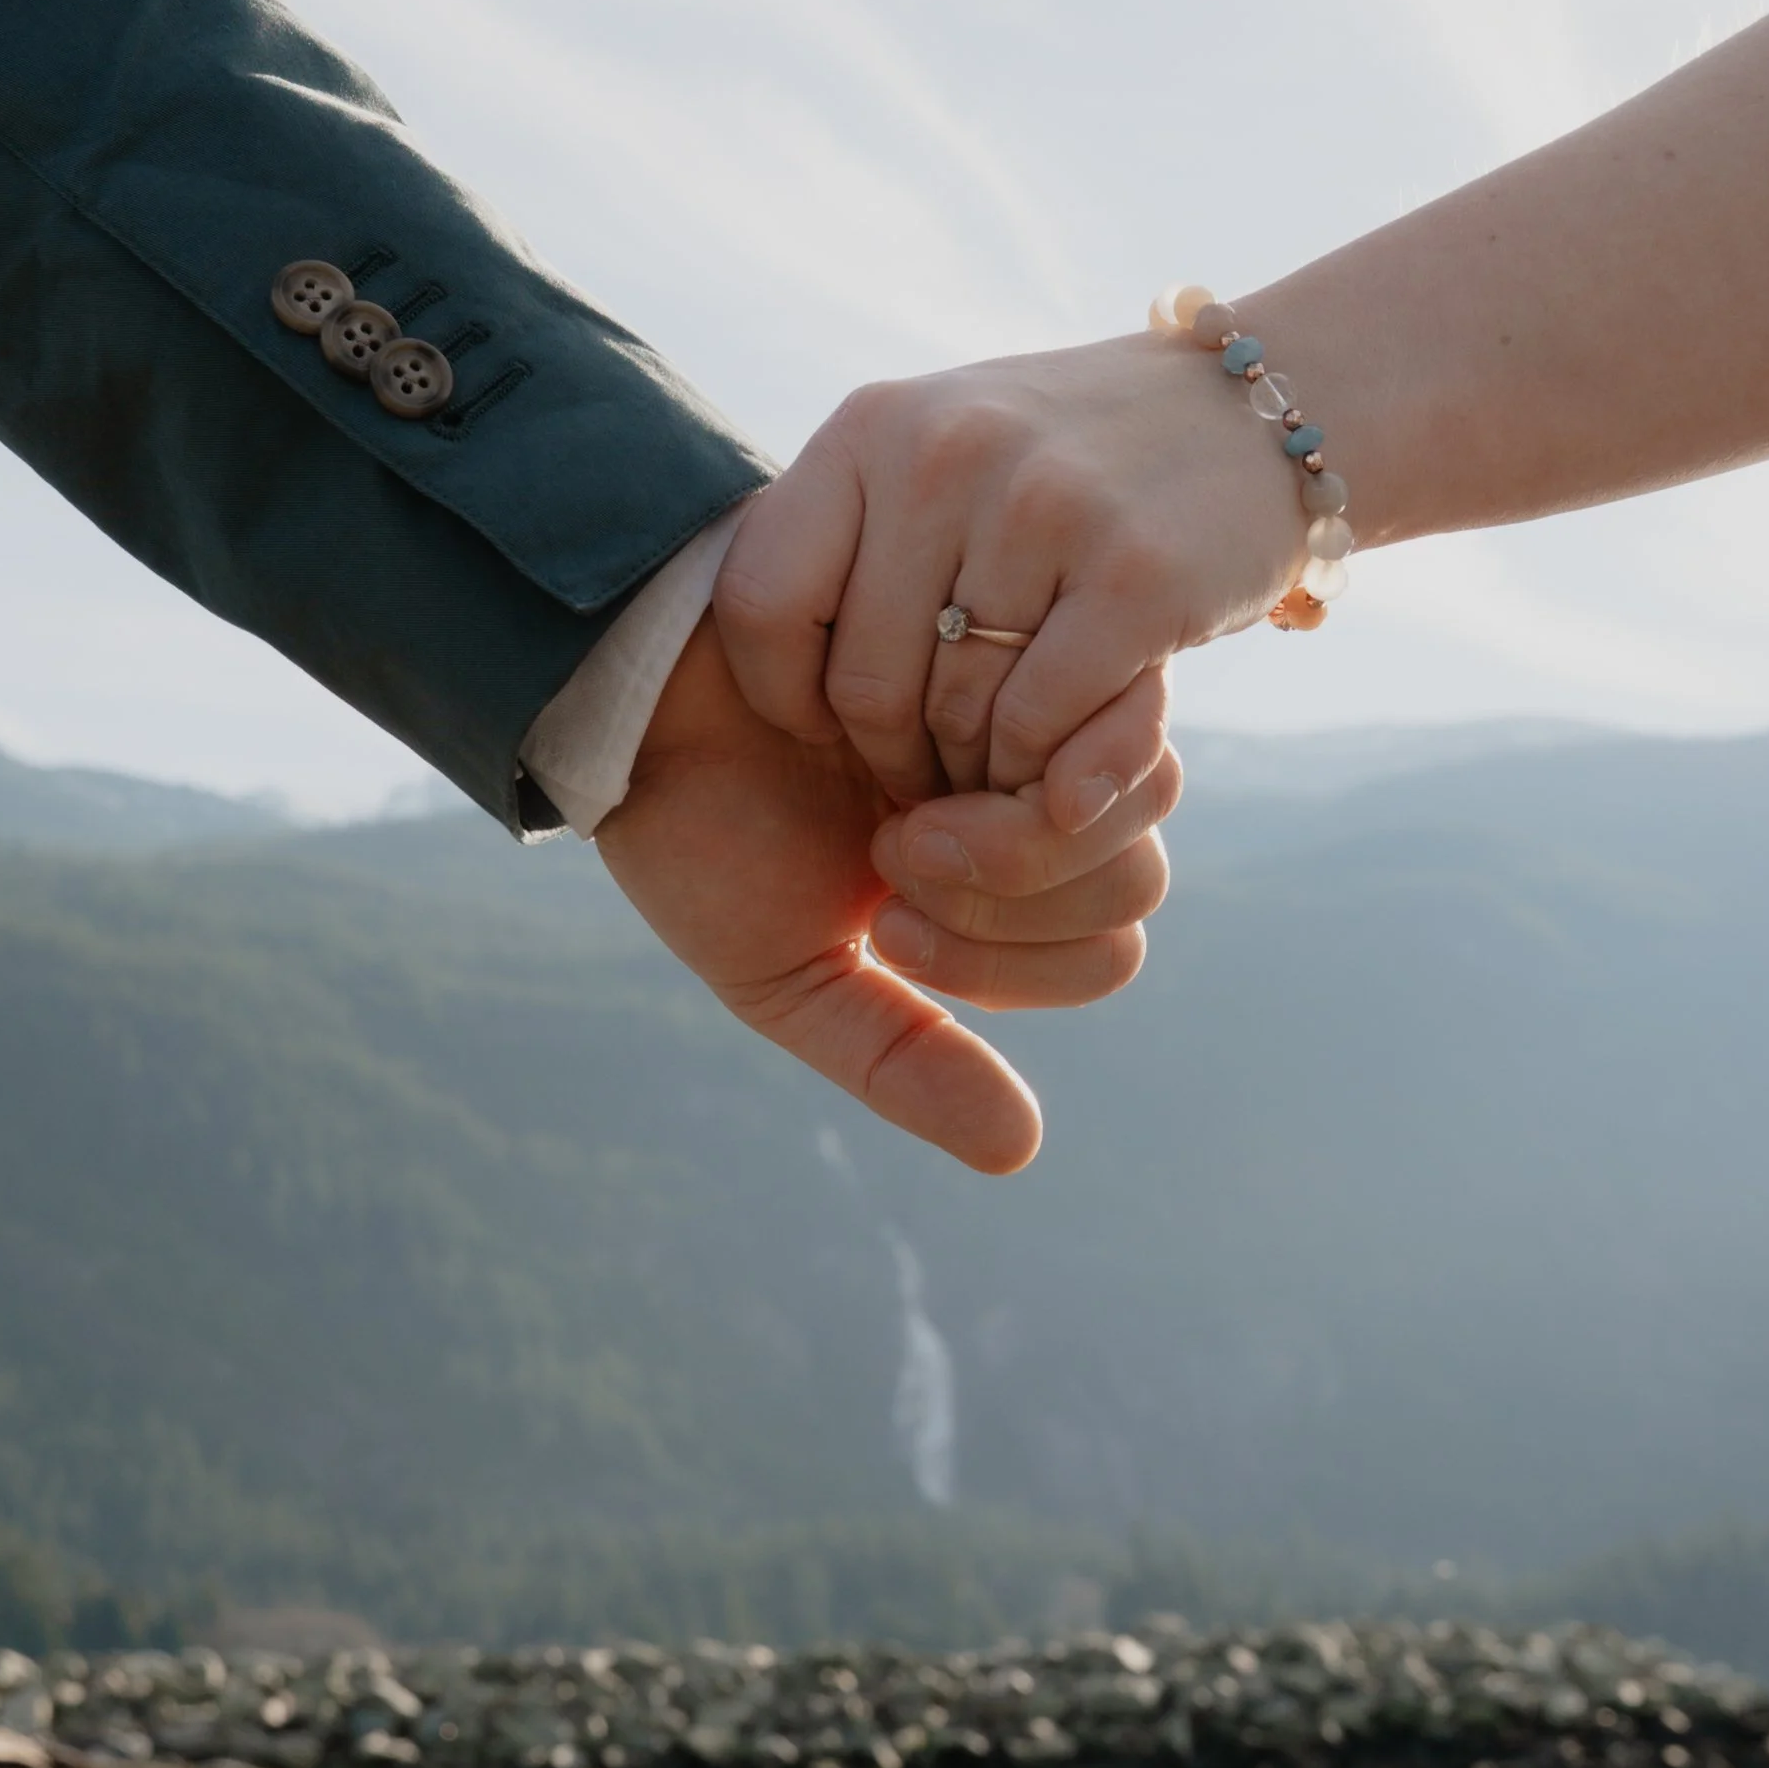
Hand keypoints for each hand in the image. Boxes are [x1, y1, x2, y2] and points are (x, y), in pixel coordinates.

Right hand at [595, 614, 1176, 1174]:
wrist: (631, 700)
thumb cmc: (705, 839)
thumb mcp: (796, 980)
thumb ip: (904, 1061)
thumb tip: (1018, 1151)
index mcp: (1009, 878)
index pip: (1110, 948)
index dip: (1015, 961)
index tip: (887, 925)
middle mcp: (1039, 790)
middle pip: (1137, 872)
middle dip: (1007, 892)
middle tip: (890, 852)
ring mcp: (1034, 697)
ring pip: (1134, 786)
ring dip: (1006, 821)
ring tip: (892, 796)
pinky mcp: (1008, 616)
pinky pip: (1083, 691)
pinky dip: (995, 739)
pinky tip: (898, 731)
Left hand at [712, 330, 1305, 813]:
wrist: (1250, 413)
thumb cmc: (1066, 462)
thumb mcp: (935, 453)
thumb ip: (847, 535)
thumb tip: (745, 667)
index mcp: (874, 426)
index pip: (758, 606)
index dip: (783, 699)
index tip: (831, 728)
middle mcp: (948, 453)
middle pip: (860, 686)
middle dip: (891, 761)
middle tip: (929, 779)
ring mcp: (1046, 507)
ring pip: (953, 718)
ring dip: (971, 777)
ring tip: (992, 774)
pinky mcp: (1138, 573)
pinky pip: (1039, 724)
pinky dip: (1040, 774)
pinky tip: (1057, 772)